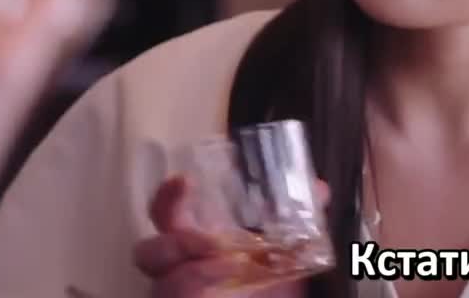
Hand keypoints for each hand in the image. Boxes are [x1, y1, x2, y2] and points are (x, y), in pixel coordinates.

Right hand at [135, 176, 331, 297]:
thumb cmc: (265, 289)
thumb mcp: (285, 255)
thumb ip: (299, 223)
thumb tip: (319, 189)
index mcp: (194, 242)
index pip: (164, 213)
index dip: (167, 197)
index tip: (185, 181)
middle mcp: (176, 270)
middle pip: (149, 252)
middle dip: (175, 243)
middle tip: (210, 242)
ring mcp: (174, 293)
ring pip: (166, 285)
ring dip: (196, 274)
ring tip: (229, 267)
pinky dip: (200, 289)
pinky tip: (224, 285)